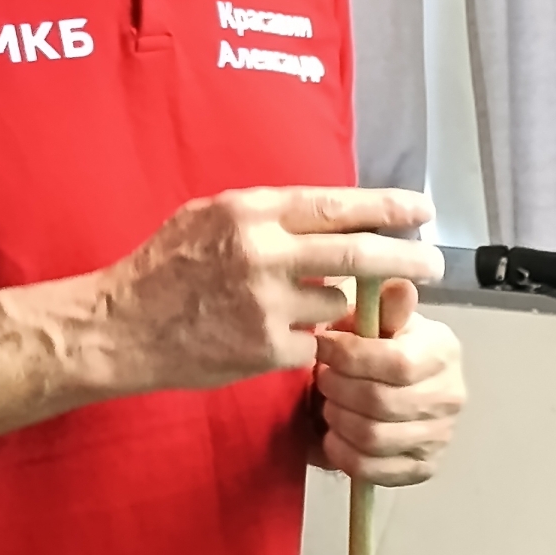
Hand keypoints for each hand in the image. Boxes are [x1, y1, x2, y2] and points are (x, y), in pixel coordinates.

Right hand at [104, 187, 442, 394]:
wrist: (121, 325)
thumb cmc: (163, 266)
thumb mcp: (208, 216)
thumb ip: (265, 214)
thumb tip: (325, 213)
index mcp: (251, 212)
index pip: (336, 205)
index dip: (386, 208)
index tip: (421, 210)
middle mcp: (263, 253)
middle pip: (358, 255)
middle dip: (405, 259)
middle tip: (434, 264)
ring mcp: (267, 304)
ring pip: (334, 303)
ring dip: (329, 306)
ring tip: (292, 305)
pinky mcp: (265, 349)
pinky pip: (311, 343)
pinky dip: (303, 342)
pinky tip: (269, 337)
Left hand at [311, 278, 463, 484]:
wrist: (397, 381)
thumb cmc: (382, 341)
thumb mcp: (381, 315)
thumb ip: (385, 304)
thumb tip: (398, 288)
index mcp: (442, 351)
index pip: (397, 362)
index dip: (351, 357)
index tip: (321, 346)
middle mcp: (450, 396)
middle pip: (380, 402)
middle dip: (337, 389)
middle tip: (320, 378)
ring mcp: (440, 436)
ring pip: (373, 438)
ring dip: (337, 420)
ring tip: (328, 404)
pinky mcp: (423, 467)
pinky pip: (375, 470)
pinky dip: (344, 454)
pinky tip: (333, 436)